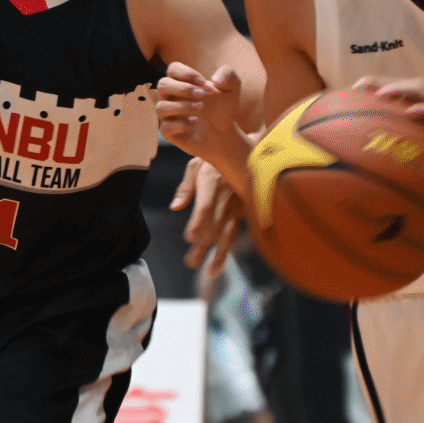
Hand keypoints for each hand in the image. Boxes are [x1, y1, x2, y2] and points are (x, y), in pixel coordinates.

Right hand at [156, 61, 246, 163]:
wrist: (225, 134)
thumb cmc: (223, 109)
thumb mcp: (232, 89)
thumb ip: (228, 75)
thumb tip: (215, 79)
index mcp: (182, 83)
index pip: (173, 69)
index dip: (186, 73)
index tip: (204, 82)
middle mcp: (171, 97)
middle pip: (162, 84)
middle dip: (183, 88)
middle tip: (201, 95)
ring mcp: (168, 115)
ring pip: (160, 107)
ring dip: (182, 106)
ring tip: (200, 108)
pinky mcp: (170, 132)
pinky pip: (166, 128)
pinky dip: (182, 124)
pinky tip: (195, 122)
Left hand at [170, 157, 241, 273]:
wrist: (249, 152)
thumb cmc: (215, 158)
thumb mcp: (196, 165)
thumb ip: (185, 187)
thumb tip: (175, 207)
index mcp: (212, 181)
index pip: (205, 205)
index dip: (198, 222)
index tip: (190, 238)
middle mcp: (227, 195)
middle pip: (215, 225)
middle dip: (203, 246)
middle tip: (190, 262)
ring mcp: (238, 205)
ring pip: (227, 233)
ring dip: (218, 253)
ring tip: (209, 271)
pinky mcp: (244, 211)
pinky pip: (235, 232)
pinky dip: (227, 248)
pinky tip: (219, 262)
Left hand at [354, 76, 423, 141]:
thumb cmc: (418, 137)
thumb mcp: (395, 128)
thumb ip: (375, 121)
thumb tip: (342, 122)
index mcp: (413, 96)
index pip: (394, 83)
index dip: (376, 81)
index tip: (356, 87)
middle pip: (417, 87)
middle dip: (398, 88)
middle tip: (380, 95)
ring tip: (410, 113)